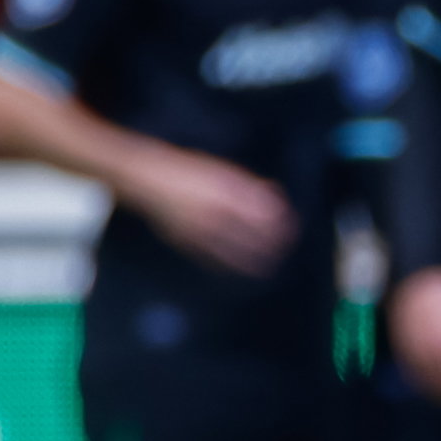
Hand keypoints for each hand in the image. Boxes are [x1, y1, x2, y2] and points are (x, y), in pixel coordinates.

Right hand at [125, 148, 294, 274]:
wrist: (149, 179)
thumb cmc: (189, 172)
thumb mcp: (222, 171)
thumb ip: (249, 184)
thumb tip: (276, 194)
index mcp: (227, 192)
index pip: (265, 214)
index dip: (282, 224)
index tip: (292, 229)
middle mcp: (216, 212)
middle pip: (256, 236)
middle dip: (274, 245)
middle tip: (285, 248)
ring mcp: (200, 230)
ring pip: (237, 253)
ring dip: (257, 260)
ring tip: (270, 265)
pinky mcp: (187, 243)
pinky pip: (214, 260)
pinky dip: (231, 266)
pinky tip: (240, 269)